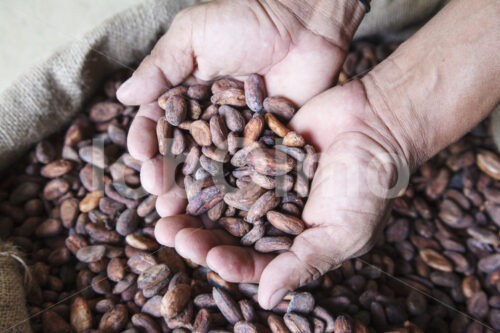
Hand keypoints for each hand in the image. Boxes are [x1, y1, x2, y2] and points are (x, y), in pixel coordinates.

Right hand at [116, 0, 364, 224]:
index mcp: (187, 92)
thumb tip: (123, 96)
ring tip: (180, 210)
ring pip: (212, 167)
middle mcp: (210, 117)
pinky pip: (248, 168)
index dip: (149, 139)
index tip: (141, 155)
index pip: (161, 122)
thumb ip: (160, 67)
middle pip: (183, 151)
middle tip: (158, 194)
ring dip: (194, 189)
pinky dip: (234, 187)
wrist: (302, 21)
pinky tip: (221, 205)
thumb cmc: (245, 19)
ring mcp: (239, 133)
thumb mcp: (193, 35)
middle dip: (168, 173)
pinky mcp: (266, 142)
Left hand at [154, 80, 409, 308]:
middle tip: (169, 233)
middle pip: (227, 232)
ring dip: (191, 205)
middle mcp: (272, 215)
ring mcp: (262, 182)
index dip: (229, 262)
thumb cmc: (368, 183)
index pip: (254, 261)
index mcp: (294, 242)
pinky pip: (224, 161)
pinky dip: (202, 166)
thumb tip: (267, 299)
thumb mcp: (343, 231)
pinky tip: (178, 168)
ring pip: (218, 199)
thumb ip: (304, 263)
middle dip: (198, 235)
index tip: (209, 257)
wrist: (377, 123)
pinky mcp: (255, 151)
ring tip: (163, 206)